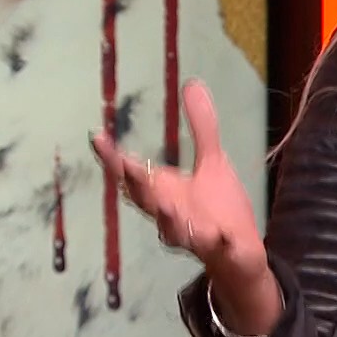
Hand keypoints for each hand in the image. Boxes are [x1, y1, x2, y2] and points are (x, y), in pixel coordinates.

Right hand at [89, 79, 271, 314]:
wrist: (240, 253)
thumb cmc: (218, 208)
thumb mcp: (213, 161)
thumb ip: (202, 126)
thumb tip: (192, 82)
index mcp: (165, 192)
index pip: (133, 174)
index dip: (113, 159)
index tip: (97, 138)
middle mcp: (171, 215)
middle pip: (147, 202)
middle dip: (137, 186)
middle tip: (127, 169)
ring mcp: (194, 235)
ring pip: (174, 231)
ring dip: (170, 220)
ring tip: (171, 209)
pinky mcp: (221, 249)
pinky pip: (217, 248)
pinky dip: (218, 242)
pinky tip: (222, 235)